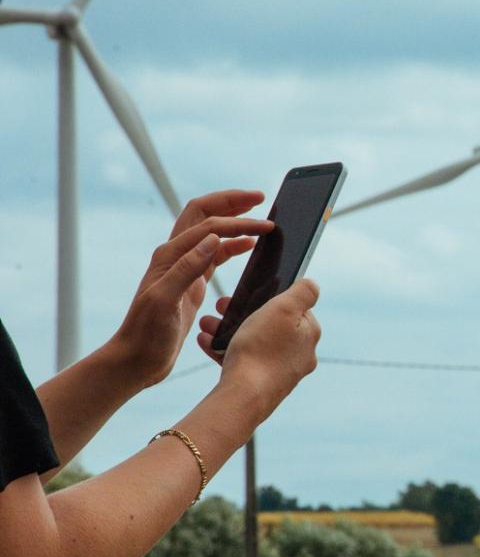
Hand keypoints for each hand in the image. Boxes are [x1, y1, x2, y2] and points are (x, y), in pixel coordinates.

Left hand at [107, 190, 273, 387]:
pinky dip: (233, 245)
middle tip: (260, 198)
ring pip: (212, 232)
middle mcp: (176, 255)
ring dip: (235, 221)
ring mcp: (184, 268)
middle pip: (205, 214)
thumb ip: (188, 268)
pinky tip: (249, 247)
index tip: (265, 223)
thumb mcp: (165, 301)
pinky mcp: (192, 283)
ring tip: (260, 220)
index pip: (209, 225)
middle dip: (232, 203)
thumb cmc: (147, 334)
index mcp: (170, 256)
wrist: (137, 359)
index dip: (238, 220)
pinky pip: (215, 255)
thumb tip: (213, 238)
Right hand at [197, 279, 321, 420]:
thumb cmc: (261, 349)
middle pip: (270, 324)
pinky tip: (205, 341)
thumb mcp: (284, 308)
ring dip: (227, 328)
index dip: (270, 296)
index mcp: (309, 335)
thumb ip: (303, 292)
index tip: (247, 293)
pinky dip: (223, 348)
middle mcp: (299, 354)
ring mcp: (280, 371)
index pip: (295, 307)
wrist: (242, 397)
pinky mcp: (260, 384)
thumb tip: (312, 285)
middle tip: (221, 305)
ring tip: (206, 323)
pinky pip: (242, 361)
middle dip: (242, 312)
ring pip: (252, 341)